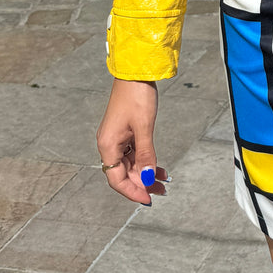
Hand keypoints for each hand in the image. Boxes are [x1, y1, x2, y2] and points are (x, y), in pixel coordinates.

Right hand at [96, 78, 166, 204]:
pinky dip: (146, 161)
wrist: (135, 72)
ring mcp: (117, 138)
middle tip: (162, 191)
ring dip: (146, 173)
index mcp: (108, 145)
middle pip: (124, 174)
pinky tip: (159, 167)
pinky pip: (134, 153)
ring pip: (130, 165)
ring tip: (164, 181)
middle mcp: (109, 144)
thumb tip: (146, 178)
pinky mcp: (125, 132)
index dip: (132, 191)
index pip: (116, 179)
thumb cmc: (137, 96)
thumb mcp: (144, 127)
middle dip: (142, 184)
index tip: (148, 199)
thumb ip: (145, 154)